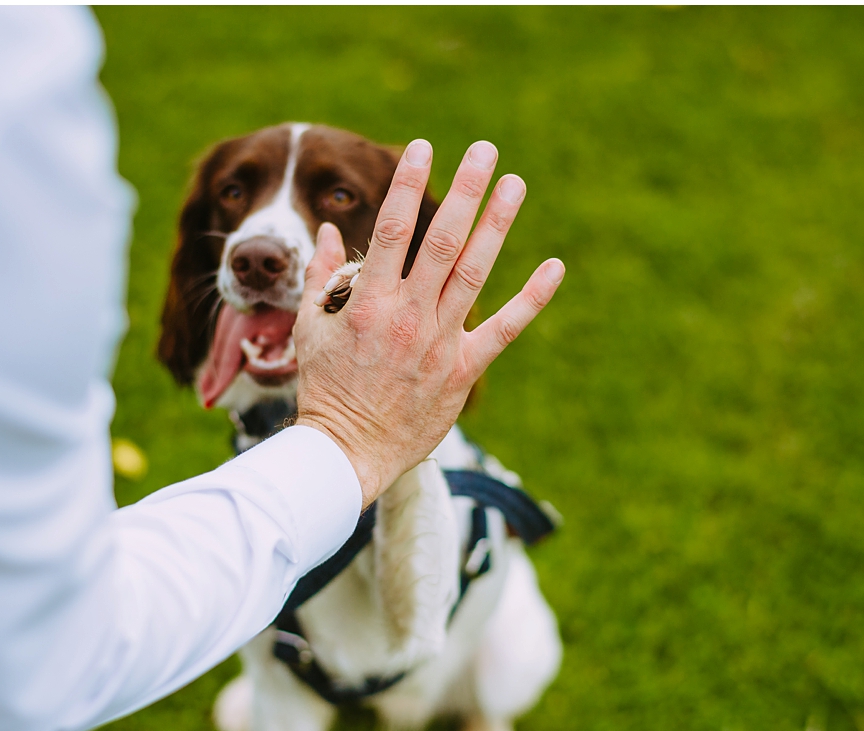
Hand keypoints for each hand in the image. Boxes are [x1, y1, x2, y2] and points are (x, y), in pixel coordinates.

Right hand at [293, 139, 564, 507]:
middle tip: (485, 149)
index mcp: (368, 301)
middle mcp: (408, 315)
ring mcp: (439, 341)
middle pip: (442, 240)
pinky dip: (532, 298)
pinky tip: (554, 265)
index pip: (391, 228)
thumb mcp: (309, 329)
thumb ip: (320, 276)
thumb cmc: (324, 388)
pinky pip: (504, 329)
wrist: (348, 451)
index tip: (422, 147)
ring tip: (514, 184)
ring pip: (475, 272)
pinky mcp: (463, 369)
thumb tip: (327, 229)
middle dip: (464, 190)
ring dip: (497, 225)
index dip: (407, 183)